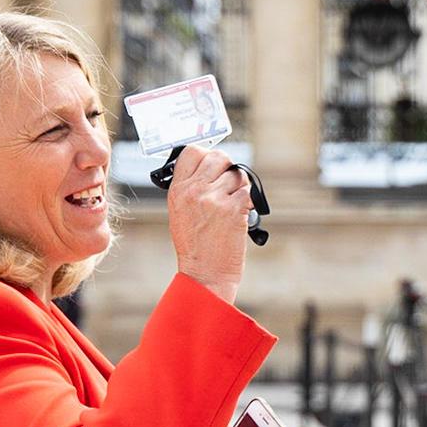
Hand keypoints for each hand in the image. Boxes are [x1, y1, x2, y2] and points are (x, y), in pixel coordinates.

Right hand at [167, 145, 252, 303]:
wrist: (205, 274)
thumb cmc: (195, 247)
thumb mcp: (180, 212)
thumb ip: (190, 187)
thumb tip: (210, 168)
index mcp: (178, 190)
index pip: (191, 151)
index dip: (206, 155)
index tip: (212, 165)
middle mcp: (195, 191)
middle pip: (218, 157)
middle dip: (227, 167)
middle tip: (228, 183)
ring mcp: (215, 199)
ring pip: (237, 174)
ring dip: (240, 187)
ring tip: (233, 204)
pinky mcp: (234, 209)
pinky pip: (248, 191)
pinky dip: (249, 202)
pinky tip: (241, 213)